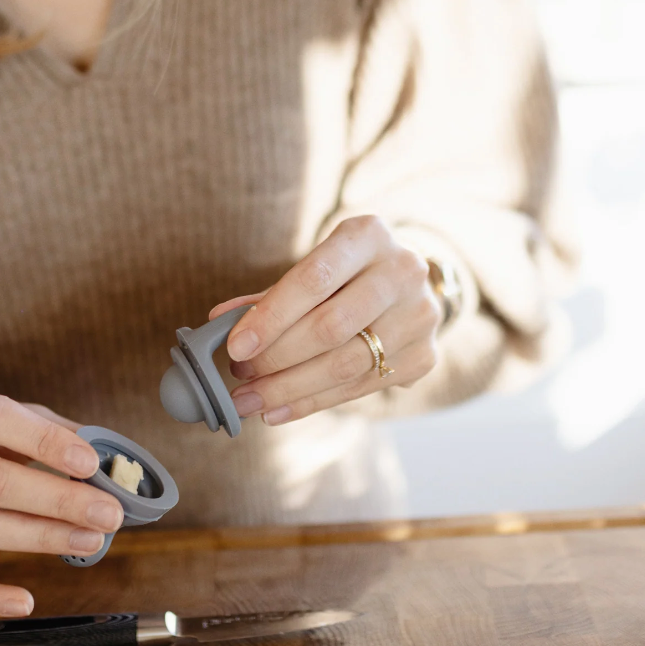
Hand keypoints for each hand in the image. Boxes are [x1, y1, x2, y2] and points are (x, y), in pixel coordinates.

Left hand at [212, 216, 441, 424]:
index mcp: (369, 235)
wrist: (408, 284)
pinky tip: (278, 410)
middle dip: (277, 358)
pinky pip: (359, 388)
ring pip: (346, 365)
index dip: (272, 316)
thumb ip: (271, 295)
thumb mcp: (315, 266)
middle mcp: (403, 272)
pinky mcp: (425, 357)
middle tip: (239, 377)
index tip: (235, 347)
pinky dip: (312, 402)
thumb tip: (219, 322)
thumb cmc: (347, 273)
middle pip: (331, 327)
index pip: (314, 279)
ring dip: (289, 389)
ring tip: (250, 401)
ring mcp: (420, 316)